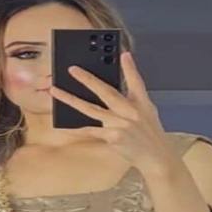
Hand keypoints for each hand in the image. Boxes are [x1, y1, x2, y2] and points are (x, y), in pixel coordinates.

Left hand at [49, 51, 178, 177]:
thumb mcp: (149, 109)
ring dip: (71, 99)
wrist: (156, 158)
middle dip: (87, 79)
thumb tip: (124, 68)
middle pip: (105, 92)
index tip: (122, 53)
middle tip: (71, 69)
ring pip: (91, 110)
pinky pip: (90, 131)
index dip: (129, 67)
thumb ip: (136, 89)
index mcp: (140, 103)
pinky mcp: (113, 138)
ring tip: (55, 91)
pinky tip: (62, 125)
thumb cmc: (150, 134)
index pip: (135, 81)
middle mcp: (130, 112)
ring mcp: (120, 125)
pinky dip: (76, 128)